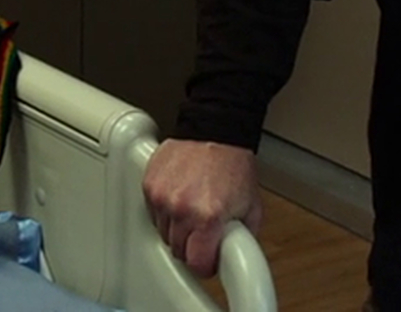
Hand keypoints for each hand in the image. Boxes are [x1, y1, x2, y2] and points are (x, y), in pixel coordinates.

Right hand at [142, 139, 262, 277]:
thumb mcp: (251, 207)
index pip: (197, 264)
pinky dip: (164, 212)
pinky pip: (153, 213)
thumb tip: (234, 259)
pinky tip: (179, 200)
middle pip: (177, 251)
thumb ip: (242, 238)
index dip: (205, 267)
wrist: (215, 132)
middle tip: (203, 233)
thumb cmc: (233, 165)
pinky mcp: (149, 185)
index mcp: (209, 217)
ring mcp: (162, 196)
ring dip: (177, 229)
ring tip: (192, 212)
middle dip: (191, 246)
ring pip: (163, 233)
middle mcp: (182, 208)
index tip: (208, 263)